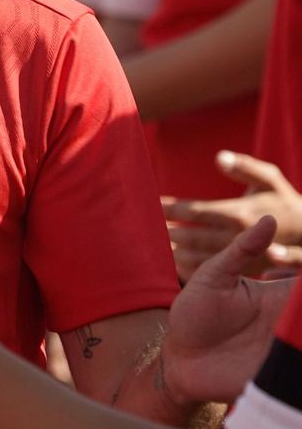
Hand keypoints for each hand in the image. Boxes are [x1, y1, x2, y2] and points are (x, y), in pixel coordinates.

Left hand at [164, 217, 290, 405]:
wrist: (180, 361)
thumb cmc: (195, 314)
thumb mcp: (213, 277)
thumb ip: (241, 250)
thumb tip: (270, 218)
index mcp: (281, 294)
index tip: (301, 271)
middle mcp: (293, 322)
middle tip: (301, 306)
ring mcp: (293, 349)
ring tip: (295, 328)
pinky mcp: (287, 374)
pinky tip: (296, 348)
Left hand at [165, 153, 301, 279]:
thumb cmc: (284, 201)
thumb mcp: (270, 178)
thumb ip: (245, 166)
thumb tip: (219, 156)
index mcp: (239, 212)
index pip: (196, 210)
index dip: (171, 207)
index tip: (152, 204)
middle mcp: (237, 236)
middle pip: (192, 235)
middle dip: (167, 231)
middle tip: (143, 226)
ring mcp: (240, 256)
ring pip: (199, 256)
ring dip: (174, 251)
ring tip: (152, 245)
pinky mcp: (244, 270)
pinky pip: (213, 271)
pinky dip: (191, 268)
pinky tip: (173, 265)